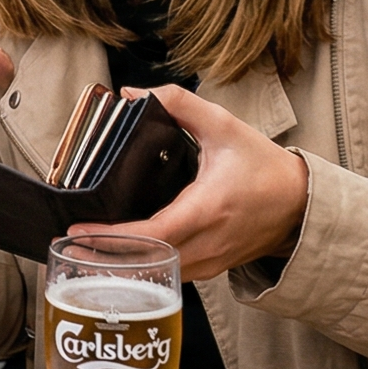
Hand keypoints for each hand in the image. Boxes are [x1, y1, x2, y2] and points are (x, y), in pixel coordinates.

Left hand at [82, 85, 307, 281]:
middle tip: (65, 246)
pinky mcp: (212, 269)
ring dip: (119, 267)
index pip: (151, 235)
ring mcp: (211, 262)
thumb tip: (132, 93)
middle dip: (102, 257)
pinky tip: (118, 258)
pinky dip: (142, 269)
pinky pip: (169, 274)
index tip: (78, 230)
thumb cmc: (264, 167)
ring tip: (82, 253)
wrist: (301, 204)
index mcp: (208, 210)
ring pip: (156, 274)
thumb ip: (179, 103)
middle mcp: (208, 244)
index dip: (111, 238)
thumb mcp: (224, 125)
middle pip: (145, 262)